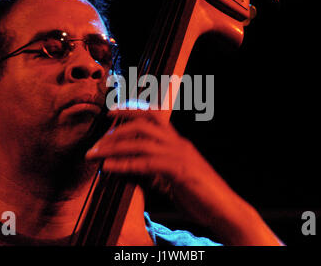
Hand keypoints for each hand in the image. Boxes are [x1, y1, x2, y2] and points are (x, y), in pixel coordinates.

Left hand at [85, 108, 281, 244]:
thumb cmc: (199, 195)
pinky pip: (146, 163)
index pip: (153, 116)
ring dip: (114, 148)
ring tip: (94, 154)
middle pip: (143, 124)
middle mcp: (178, 143)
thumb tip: (127, 168)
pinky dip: (124, 164)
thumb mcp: (171, 180)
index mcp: (177, 143)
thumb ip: (152, 171)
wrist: (226, 210)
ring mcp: (180, 155)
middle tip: (96, 142)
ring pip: (141, 142)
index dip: (130, 110)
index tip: (110, 112)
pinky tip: (109, 168)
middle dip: (116, 129)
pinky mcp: (180, 170)